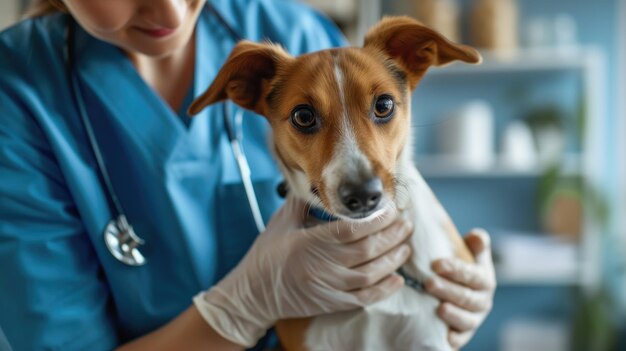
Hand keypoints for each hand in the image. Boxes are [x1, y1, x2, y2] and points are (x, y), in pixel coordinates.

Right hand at [194, 196, 412, 346]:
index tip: (390, 208)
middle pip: (367, 249)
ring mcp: (328, 287)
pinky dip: (383, 290)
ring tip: (405, 245)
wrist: (253, 293)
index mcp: (310, 242)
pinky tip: (398, 279)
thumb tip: (321, 180)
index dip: (376, 219)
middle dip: (391, 235)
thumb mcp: (282, 222)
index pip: (352, 229)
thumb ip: (303, 201)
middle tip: (406, 223)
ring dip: (392, 259)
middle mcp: (322, 266)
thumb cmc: (267, 254)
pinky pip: (364, 299)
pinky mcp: (332, 303)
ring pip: (370, 274)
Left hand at [425, 229, 495, 349]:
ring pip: (467, 319)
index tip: (436, 264)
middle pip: (468, 297)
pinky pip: (462, 338)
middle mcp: (482, 300)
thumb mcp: (466, 253)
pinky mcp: (464, 334)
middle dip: (449, 290)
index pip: (473, 274)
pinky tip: (445, 336)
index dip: (456, 269)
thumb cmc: (457, 267)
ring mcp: (474, 318)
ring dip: (453, 314)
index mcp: (484, 279)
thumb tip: (477, 235)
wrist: (453, 289)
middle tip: (428, 283)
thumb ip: (475, 244)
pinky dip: (455, 338)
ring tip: (439, 308)